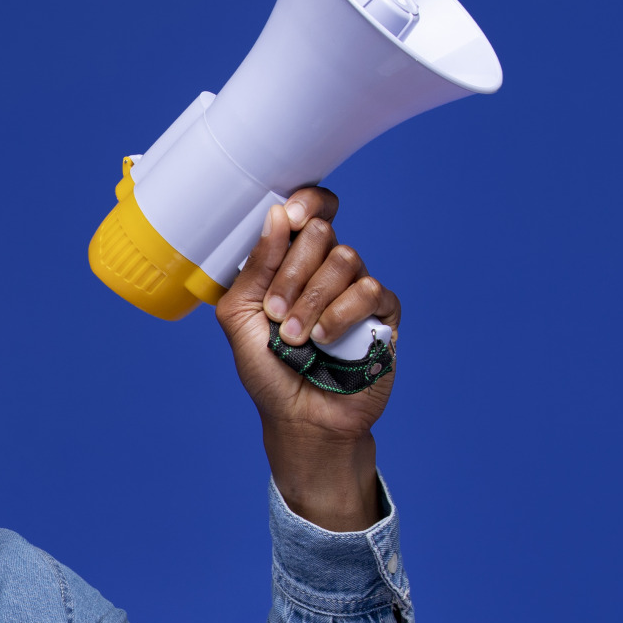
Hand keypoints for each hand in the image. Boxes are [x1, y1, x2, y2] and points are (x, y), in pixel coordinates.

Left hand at [215, 188, 401, 530]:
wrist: (300, 420)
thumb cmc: (268, 372)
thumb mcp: (239, 319)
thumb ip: (254, 269)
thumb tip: (276, 216)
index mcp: (293, 264)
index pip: (310, 211)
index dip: (307, 203)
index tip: (290, 218)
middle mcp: (327, 270)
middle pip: (322, 233)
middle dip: (293, 272)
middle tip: (275, 313)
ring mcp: (357, 290)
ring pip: (346, 259)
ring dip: (312, 300)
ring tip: (296, 338)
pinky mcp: (383, 314)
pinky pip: (369, 290)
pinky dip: (341, 314)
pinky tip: (326, 340)